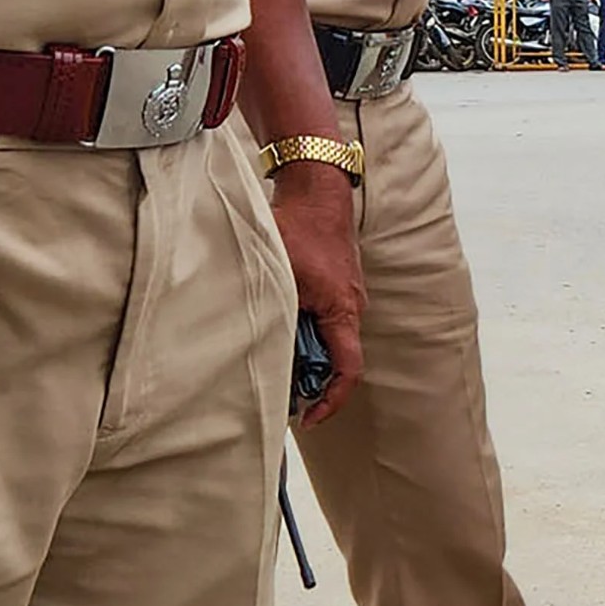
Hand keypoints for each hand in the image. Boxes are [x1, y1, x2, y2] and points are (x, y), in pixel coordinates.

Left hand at [269, 164, 365, 425]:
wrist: (316, 187)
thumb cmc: (298, 226)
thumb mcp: (278, 276)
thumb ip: (271, 313)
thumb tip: (253, 347)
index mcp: (343, 309)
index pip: (347, 369)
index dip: (331, 400)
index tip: (309, 417)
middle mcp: (351, 306)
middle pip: (334, 358)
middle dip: (308, 379)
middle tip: (276, 391)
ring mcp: (344, 294)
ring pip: (326, 338)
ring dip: (301, 351)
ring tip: (269, 355)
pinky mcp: (335, 283)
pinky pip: (322, 319)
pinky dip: (301, 329)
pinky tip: (274, 323)